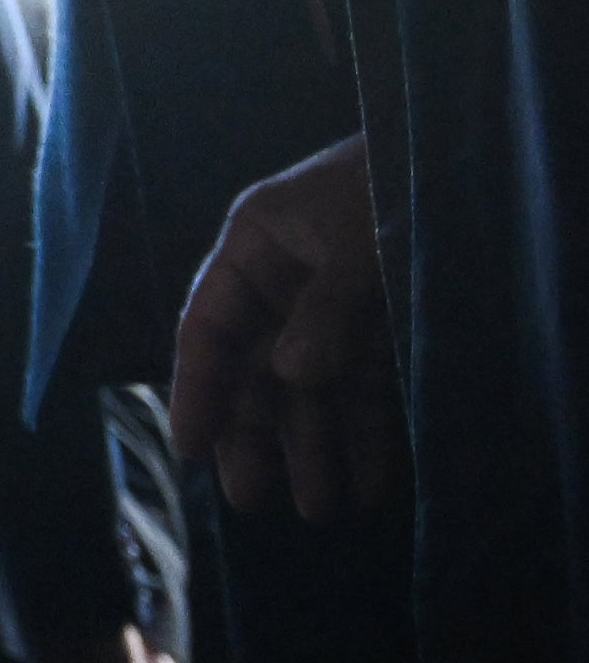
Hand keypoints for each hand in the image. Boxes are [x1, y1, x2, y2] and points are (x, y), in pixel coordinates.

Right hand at [169, 136, 397, 523]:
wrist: (469, 152)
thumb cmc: (396, 180)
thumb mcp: (357, 239)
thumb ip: (324, 308)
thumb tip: (291, 377)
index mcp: (255, 246)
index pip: (210, 327)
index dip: (199, 388)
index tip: (192, 447)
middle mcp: (288, 283)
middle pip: (257, 370)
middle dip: (260, 435)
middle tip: (254, 502)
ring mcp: (338, 310)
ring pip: (314, 390)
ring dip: (318, 447)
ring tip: (324, 510)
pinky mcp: (387, 329)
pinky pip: (369, 390)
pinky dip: (370, 434)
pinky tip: (375, 480)